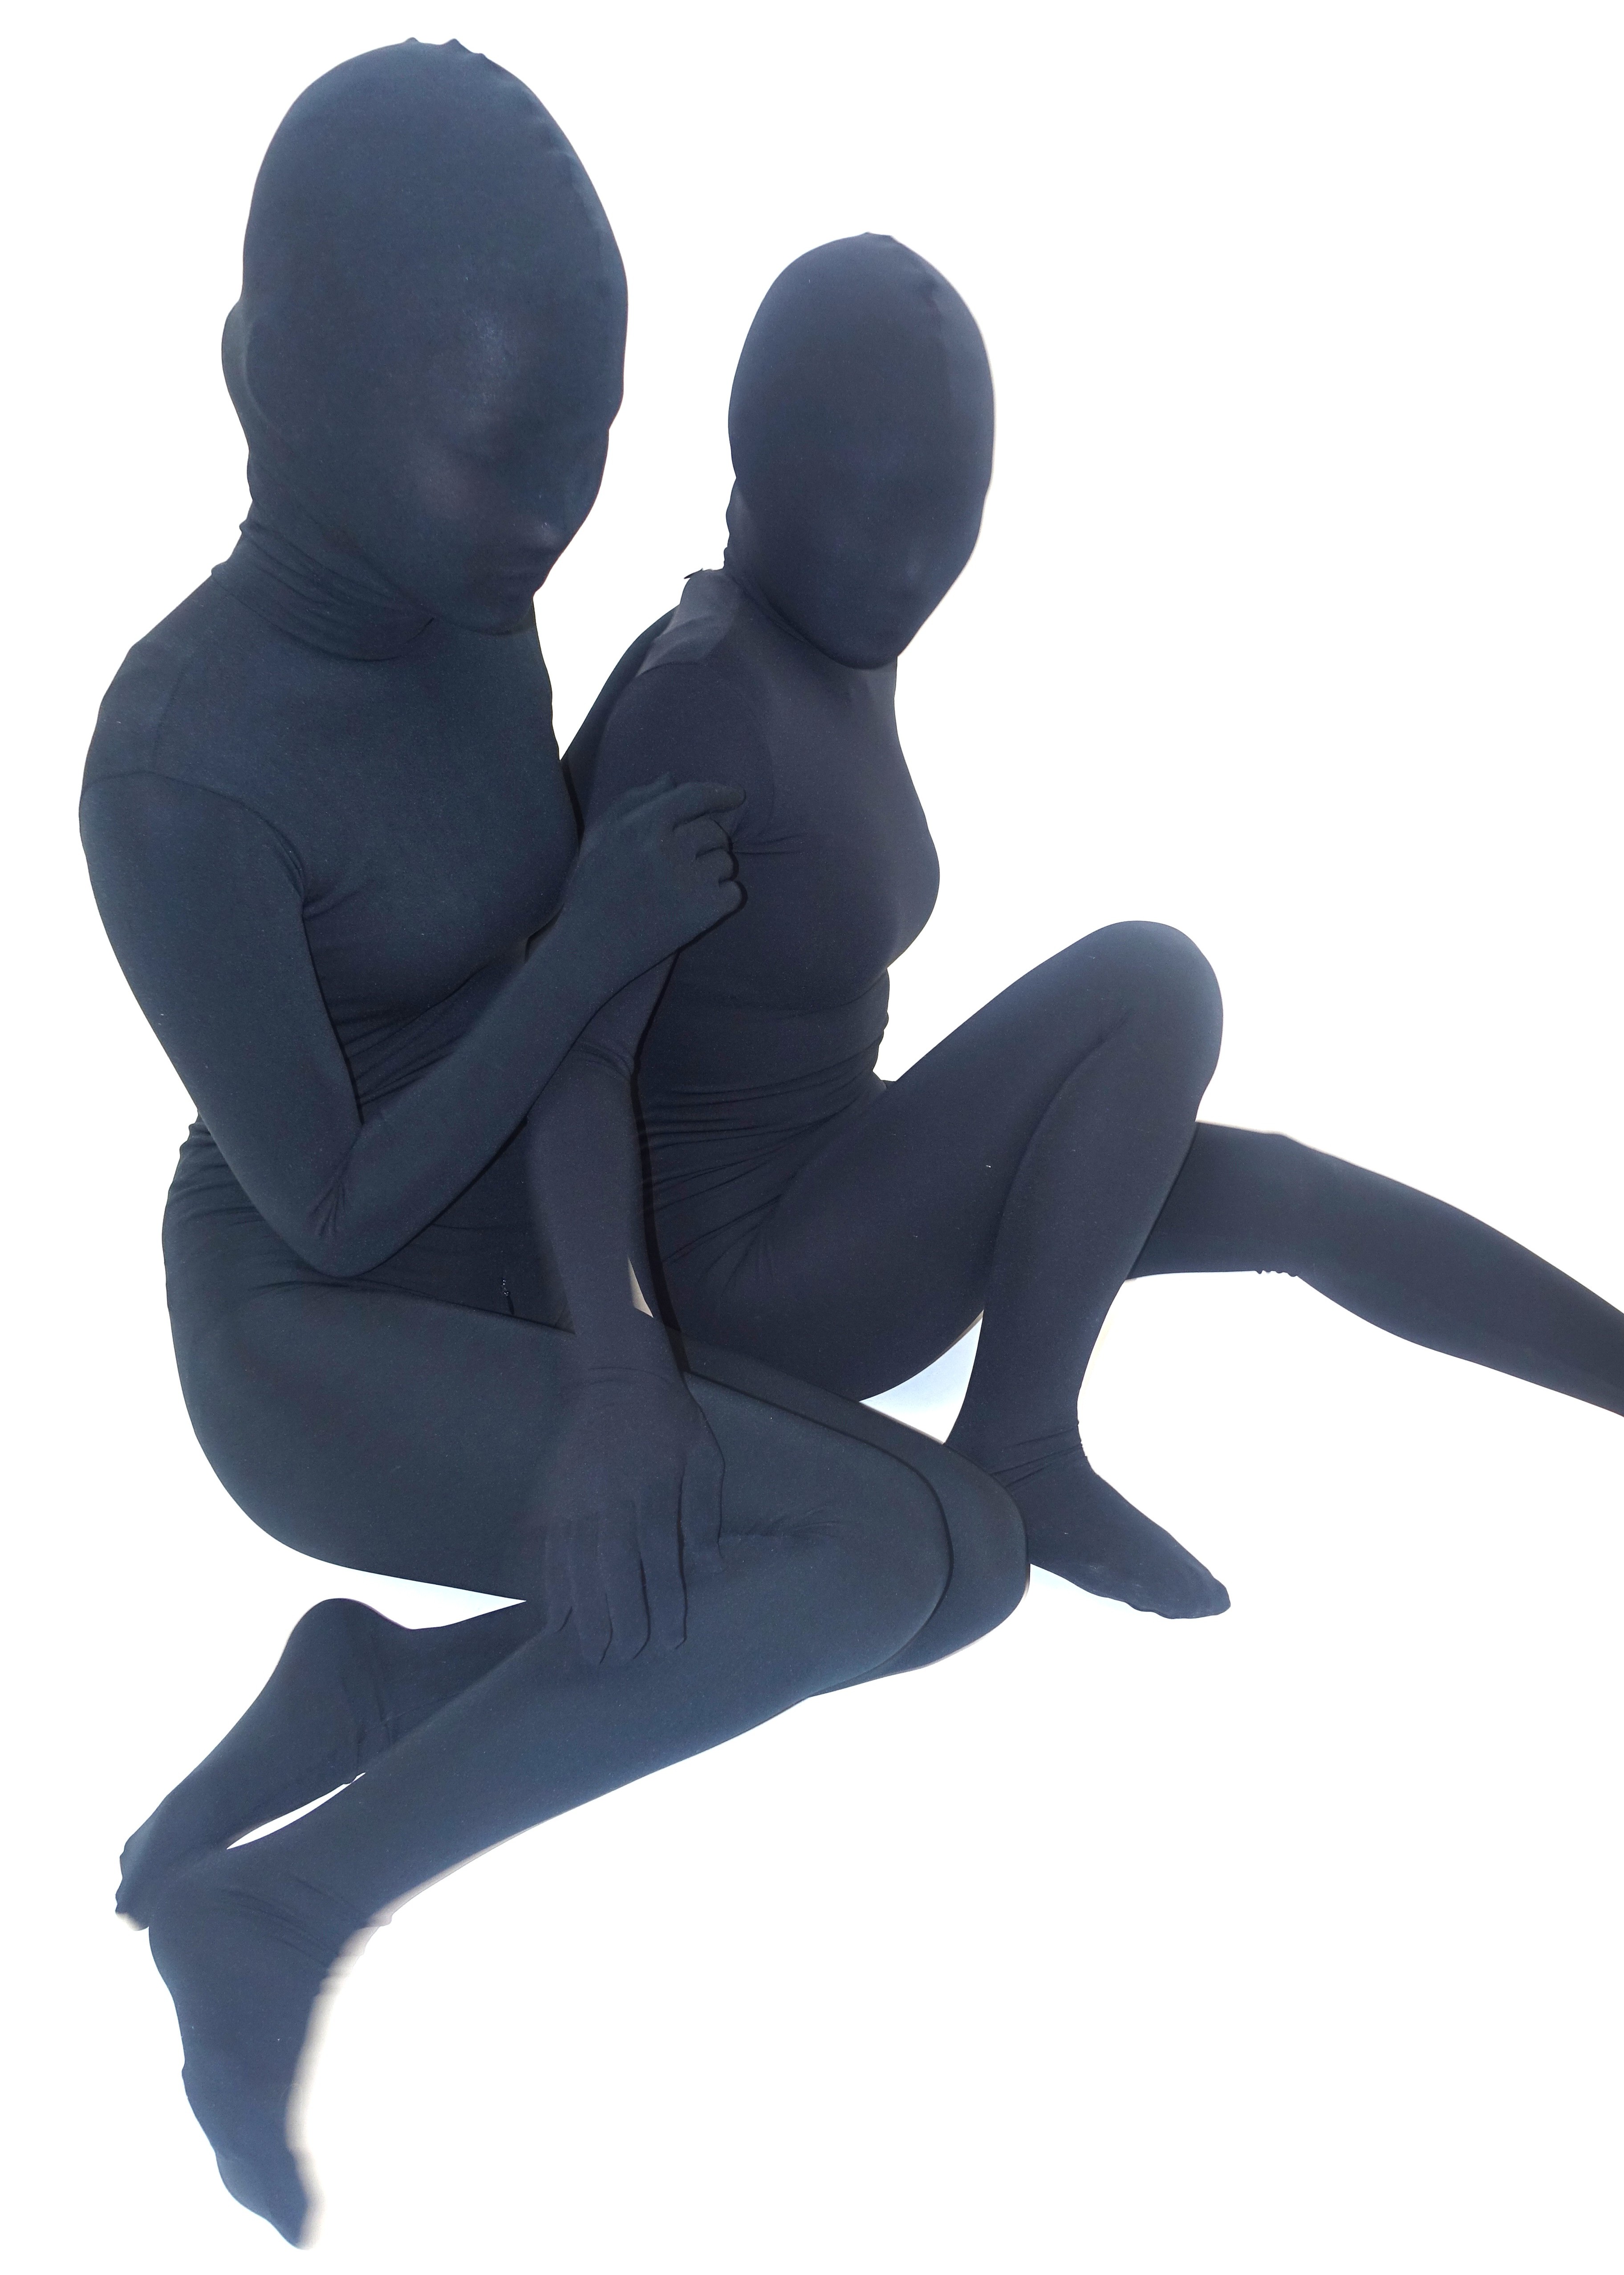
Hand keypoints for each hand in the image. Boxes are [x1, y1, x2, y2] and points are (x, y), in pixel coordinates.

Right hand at [518, 1368, 724, 1664]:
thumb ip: (703, 1516)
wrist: (614, 1377)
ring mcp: (577, 1503)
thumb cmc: (668, 1420)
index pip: (660, 1563)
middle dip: (620, 1623)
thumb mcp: (703, 1457)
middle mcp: (613, 1504)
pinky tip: (555, 1620)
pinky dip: (551, 1587)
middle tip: (624, 1661)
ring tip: (590, 1654)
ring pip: (578, 1570)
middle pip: (615, 1575)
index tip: (668, 1644)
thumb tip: (711, 1571)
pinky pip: (550, 1553)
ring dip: (583, 1616)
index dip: (664, 1607)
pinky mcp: (554, 1499)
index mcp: (654, 1494)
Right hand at [563, 776, 743, 981]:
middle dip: (707, 844)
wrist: (590, 949)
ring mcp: (687, 881)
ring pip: (725, 861)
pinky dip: (721, 899)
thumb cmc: (592, 891)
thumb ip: (634, 802)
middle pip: (714, 831)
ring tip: (682, 890)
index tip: (737, 795)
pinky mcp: (703, 912)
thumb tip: (671, 779)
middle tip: (683, 866)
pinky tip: (695, 907)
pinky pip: (733, 892)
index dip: (719, 793)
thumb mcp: (601, 838)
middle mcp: (666, 848)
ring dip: (713, 872)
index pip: (693, 796)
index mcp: (640, 825)